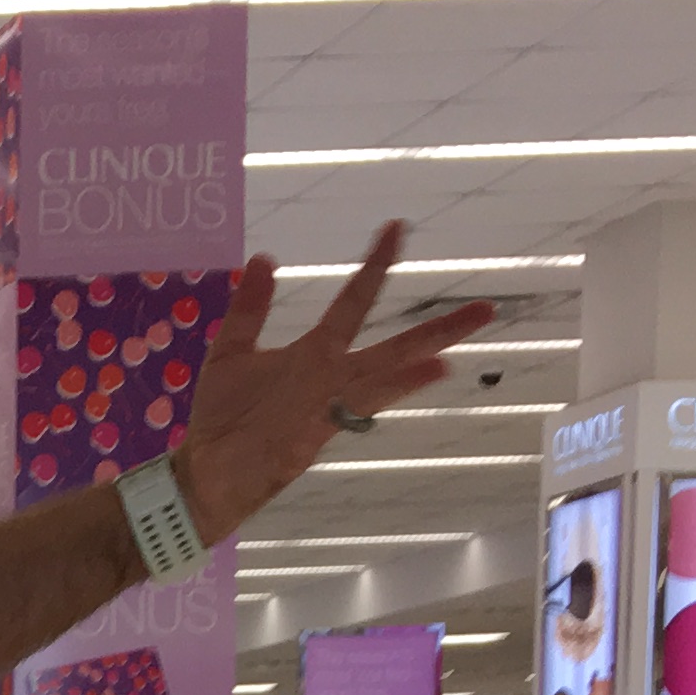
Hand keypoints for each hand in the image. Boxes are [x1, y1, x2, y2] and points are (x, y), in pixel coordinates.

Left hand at [169, 224, 493, 543]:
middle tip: (486, 307)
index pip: (354, 301)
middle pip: (396, 345)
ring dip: (432, 352)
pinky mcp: (325, 423)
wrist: (208, 467)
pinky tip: (436, 369)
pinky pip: (367, 398)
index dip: (375, 265)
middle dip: (440, 327)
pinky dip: (401, 383)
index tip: (395, 226)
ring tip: (474, 332)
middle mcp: (334, 373)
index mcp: (315, 352)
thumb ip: (251, 307)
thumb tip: (264, 257)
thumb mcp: (232, 351)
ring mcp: (333, 398)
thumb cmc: (222, 415)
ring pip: (392, 369)